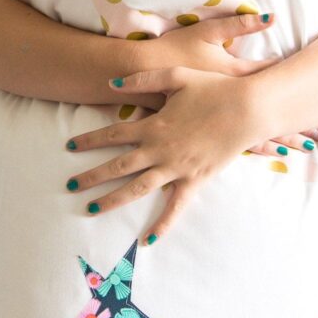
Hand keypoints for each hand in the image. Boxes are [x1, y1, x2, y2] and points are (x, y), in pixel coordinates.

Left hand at [65, 66, 317, 244]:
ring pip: (137, 188)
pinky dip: (162, 224)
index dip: (89, 140)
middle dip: (91, 176)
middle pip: (118, 166)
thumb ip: (142, 80)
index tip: (70, 146)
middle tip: (70, 185)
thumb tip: (111, 84)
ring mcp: (176, 168)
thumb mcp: (176, 76)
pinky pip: (175, 206)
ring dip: (112, 199)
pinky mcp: (195, 180)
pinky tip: (147, 240)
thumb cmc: (213, 89)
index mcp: (153, 125)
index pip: (113, 135)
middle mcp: (160, 150)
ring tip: (90, 208)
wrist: (248, 110)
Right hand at [136, 11, 317, 150]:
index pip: (269, 82)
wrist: (139, 72)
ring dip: (278, 142)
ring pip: (253, 135)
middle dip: (293, 127)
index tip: (316, 97)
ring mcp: (216, 119)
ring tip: (301, 150)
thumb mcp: (206, 32)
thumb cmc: (174, 48)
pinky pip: (232, 143)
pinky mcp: (202, 126)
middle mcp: (228, 103)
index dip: (293, 88)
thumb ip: (239, 25)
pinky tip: (266, 155)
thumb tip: (271, 17)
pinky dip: (252, 149)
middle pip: (268, 116)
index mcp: (232, 76)